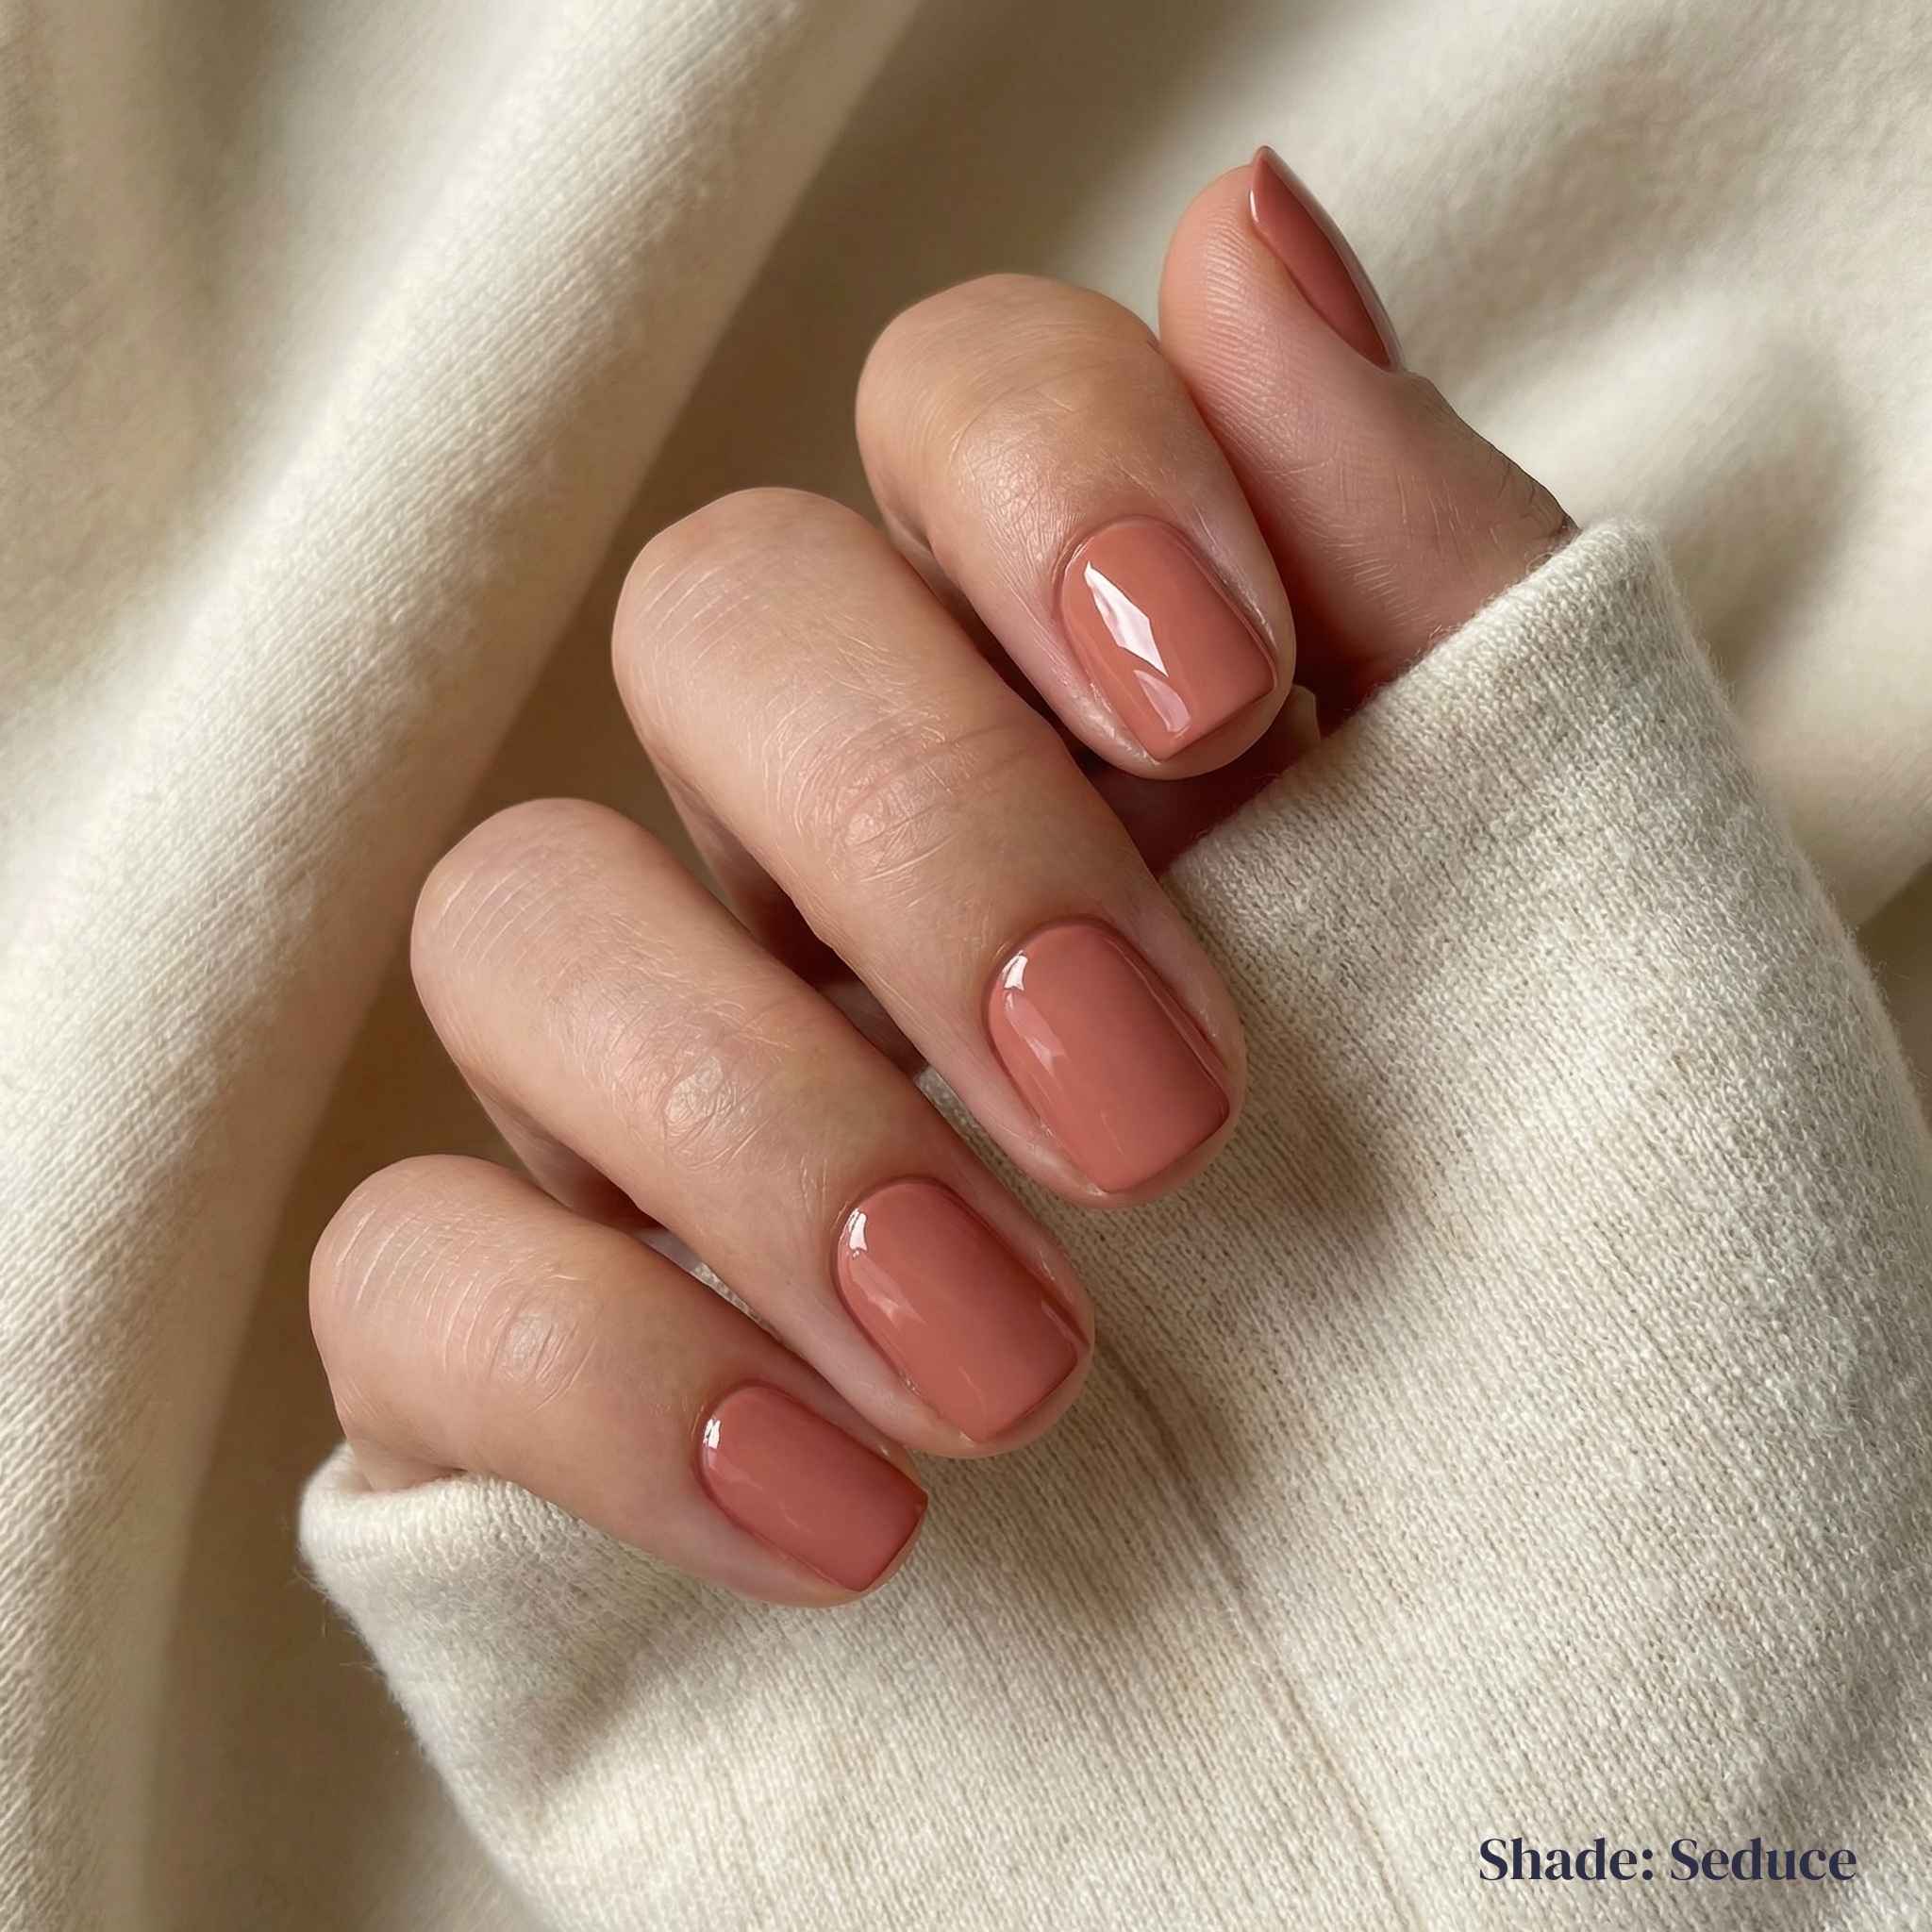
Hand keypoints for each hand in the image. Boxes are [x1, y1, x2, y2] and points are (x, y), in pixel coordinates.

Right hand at [310, 152, 1570, 1604]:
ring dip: (757, 1119)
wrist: (1549, 1691)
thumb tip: (1254, 228)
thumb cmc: (1596, 1287)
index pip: (957, 409)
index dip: (1043, 480)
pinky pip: (414, 1278)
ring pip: (516, 925)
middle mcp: (850, 855)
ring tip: (1017, 1367)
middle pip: (713, 626)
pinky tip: (847, 1515)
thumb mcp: (1585, 908)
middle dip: (915, 829)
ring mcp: (678, 1095)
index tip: (1211, 698)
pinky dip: (610, 1377)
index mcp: (1097, 707)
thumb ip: (1428, 576)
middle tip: (1154, 1108)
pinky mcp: (549, 1350)